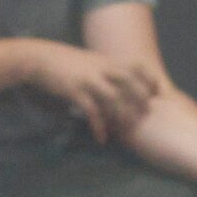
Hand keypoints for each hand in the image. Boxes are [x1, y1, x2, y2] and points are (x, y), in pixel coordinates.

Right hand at [24, 40, 159, 143]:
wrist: (40, 59)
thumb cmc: (65, 63)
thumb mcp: (90, 61)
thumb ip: (106, 69)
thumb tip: (119, 82)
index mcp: (107, 60)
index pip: (137, 65)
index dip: (149, 79)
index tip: (156, 94)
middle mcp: (101, 67)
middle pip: (130, 80)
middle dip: (140, 98)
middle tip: (144, 115)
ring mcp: (89, 79)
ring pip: (113, 96)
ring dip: (122, 114)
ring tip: (125, 130)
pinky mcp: (75, 90)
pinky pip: (91, 110)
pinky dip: (99, 125)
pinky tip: (101, 137)